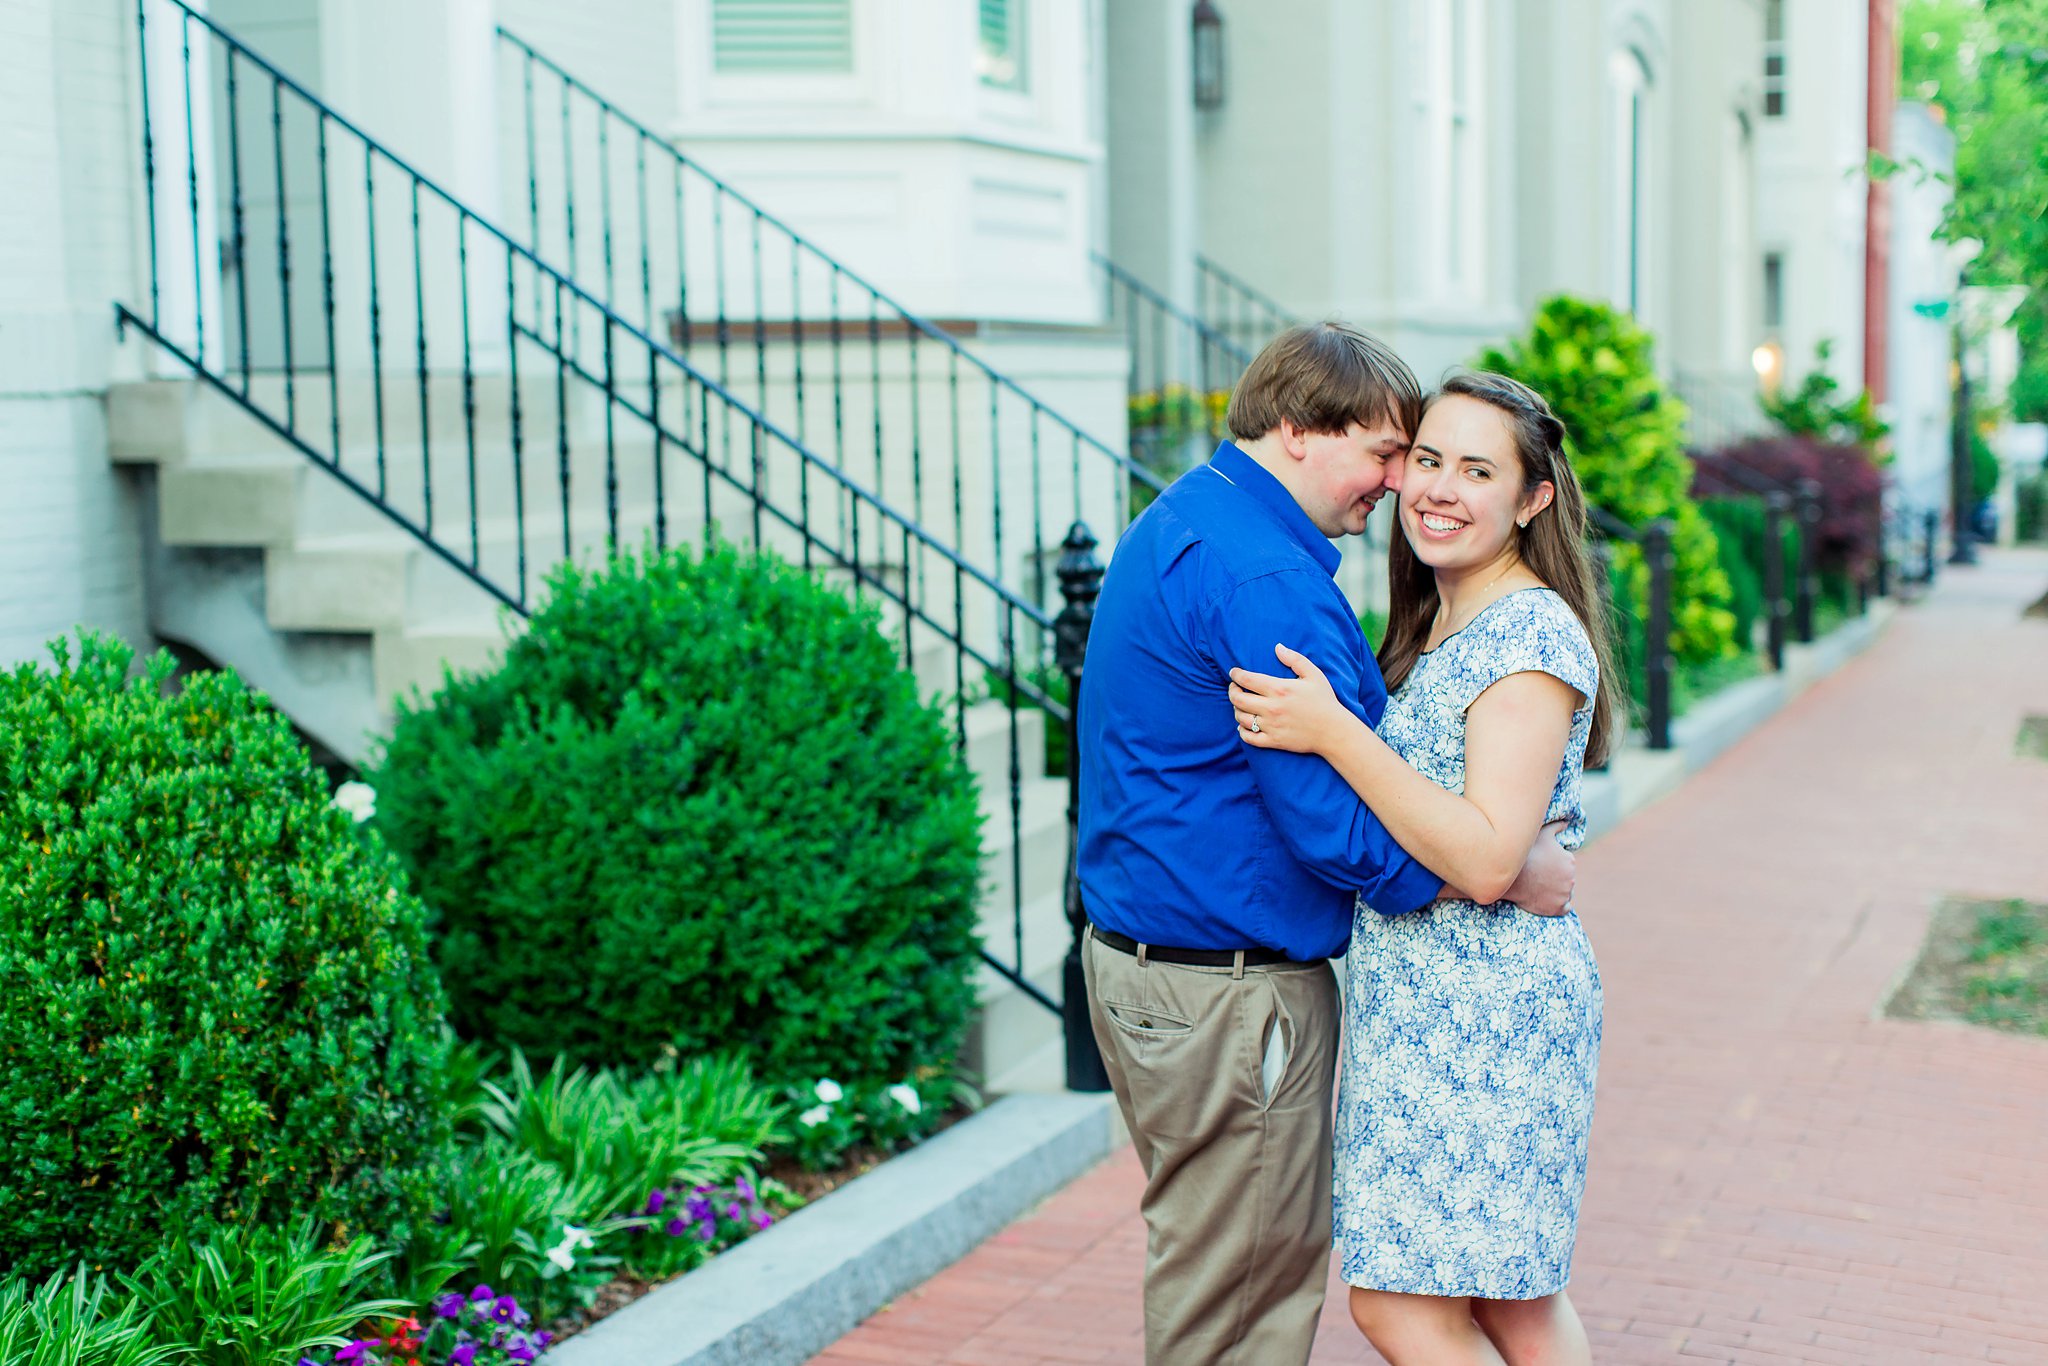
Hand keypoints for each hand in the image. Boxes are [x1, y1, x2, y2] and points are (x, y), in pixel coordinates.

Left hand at [1228, 644, 1350, 755]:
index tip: (1233, 672)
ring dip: (1236, 709)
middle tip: (1234, 687)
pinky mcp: (1273, 741)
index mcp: (1279, 689)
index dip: (1235, 674)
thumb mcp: (1313, 675)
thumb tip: (1277, 647)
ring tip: (1241, 705)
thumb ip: (1294, 659)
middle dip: (1232, 691)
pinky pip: (1248, 737)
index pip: (1246, 679)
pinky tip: (1244, 724)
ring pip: (1240, 717)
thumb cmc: (1324, 701)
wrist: (1334, 731)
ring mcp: (1271, 726)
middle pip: (1238, 699)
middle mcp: (1272, 707)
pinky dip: (1241, 731)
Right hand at [1506, 819, 1575, 916]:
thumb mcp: (1542, 833)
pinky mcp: (1558, 908)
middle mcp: (1572, 879)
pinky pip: (1565, 908)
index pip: (1567, 865)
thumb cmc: (1526, 853)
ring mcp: (1565, 894)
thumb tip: (1566, 823)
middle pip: (1567, 880)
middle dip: (1557, 879)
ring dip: (1558, 892)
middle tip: (1541, 877)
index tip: (1544, 866)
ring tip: (1543, 889)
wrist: (1511, 876)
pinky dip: (1559, 905)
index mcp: (1570, 861)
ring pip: (1566, 893)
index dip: (1555, 866)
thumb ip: (1556, 827)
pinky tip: (1549, 900)